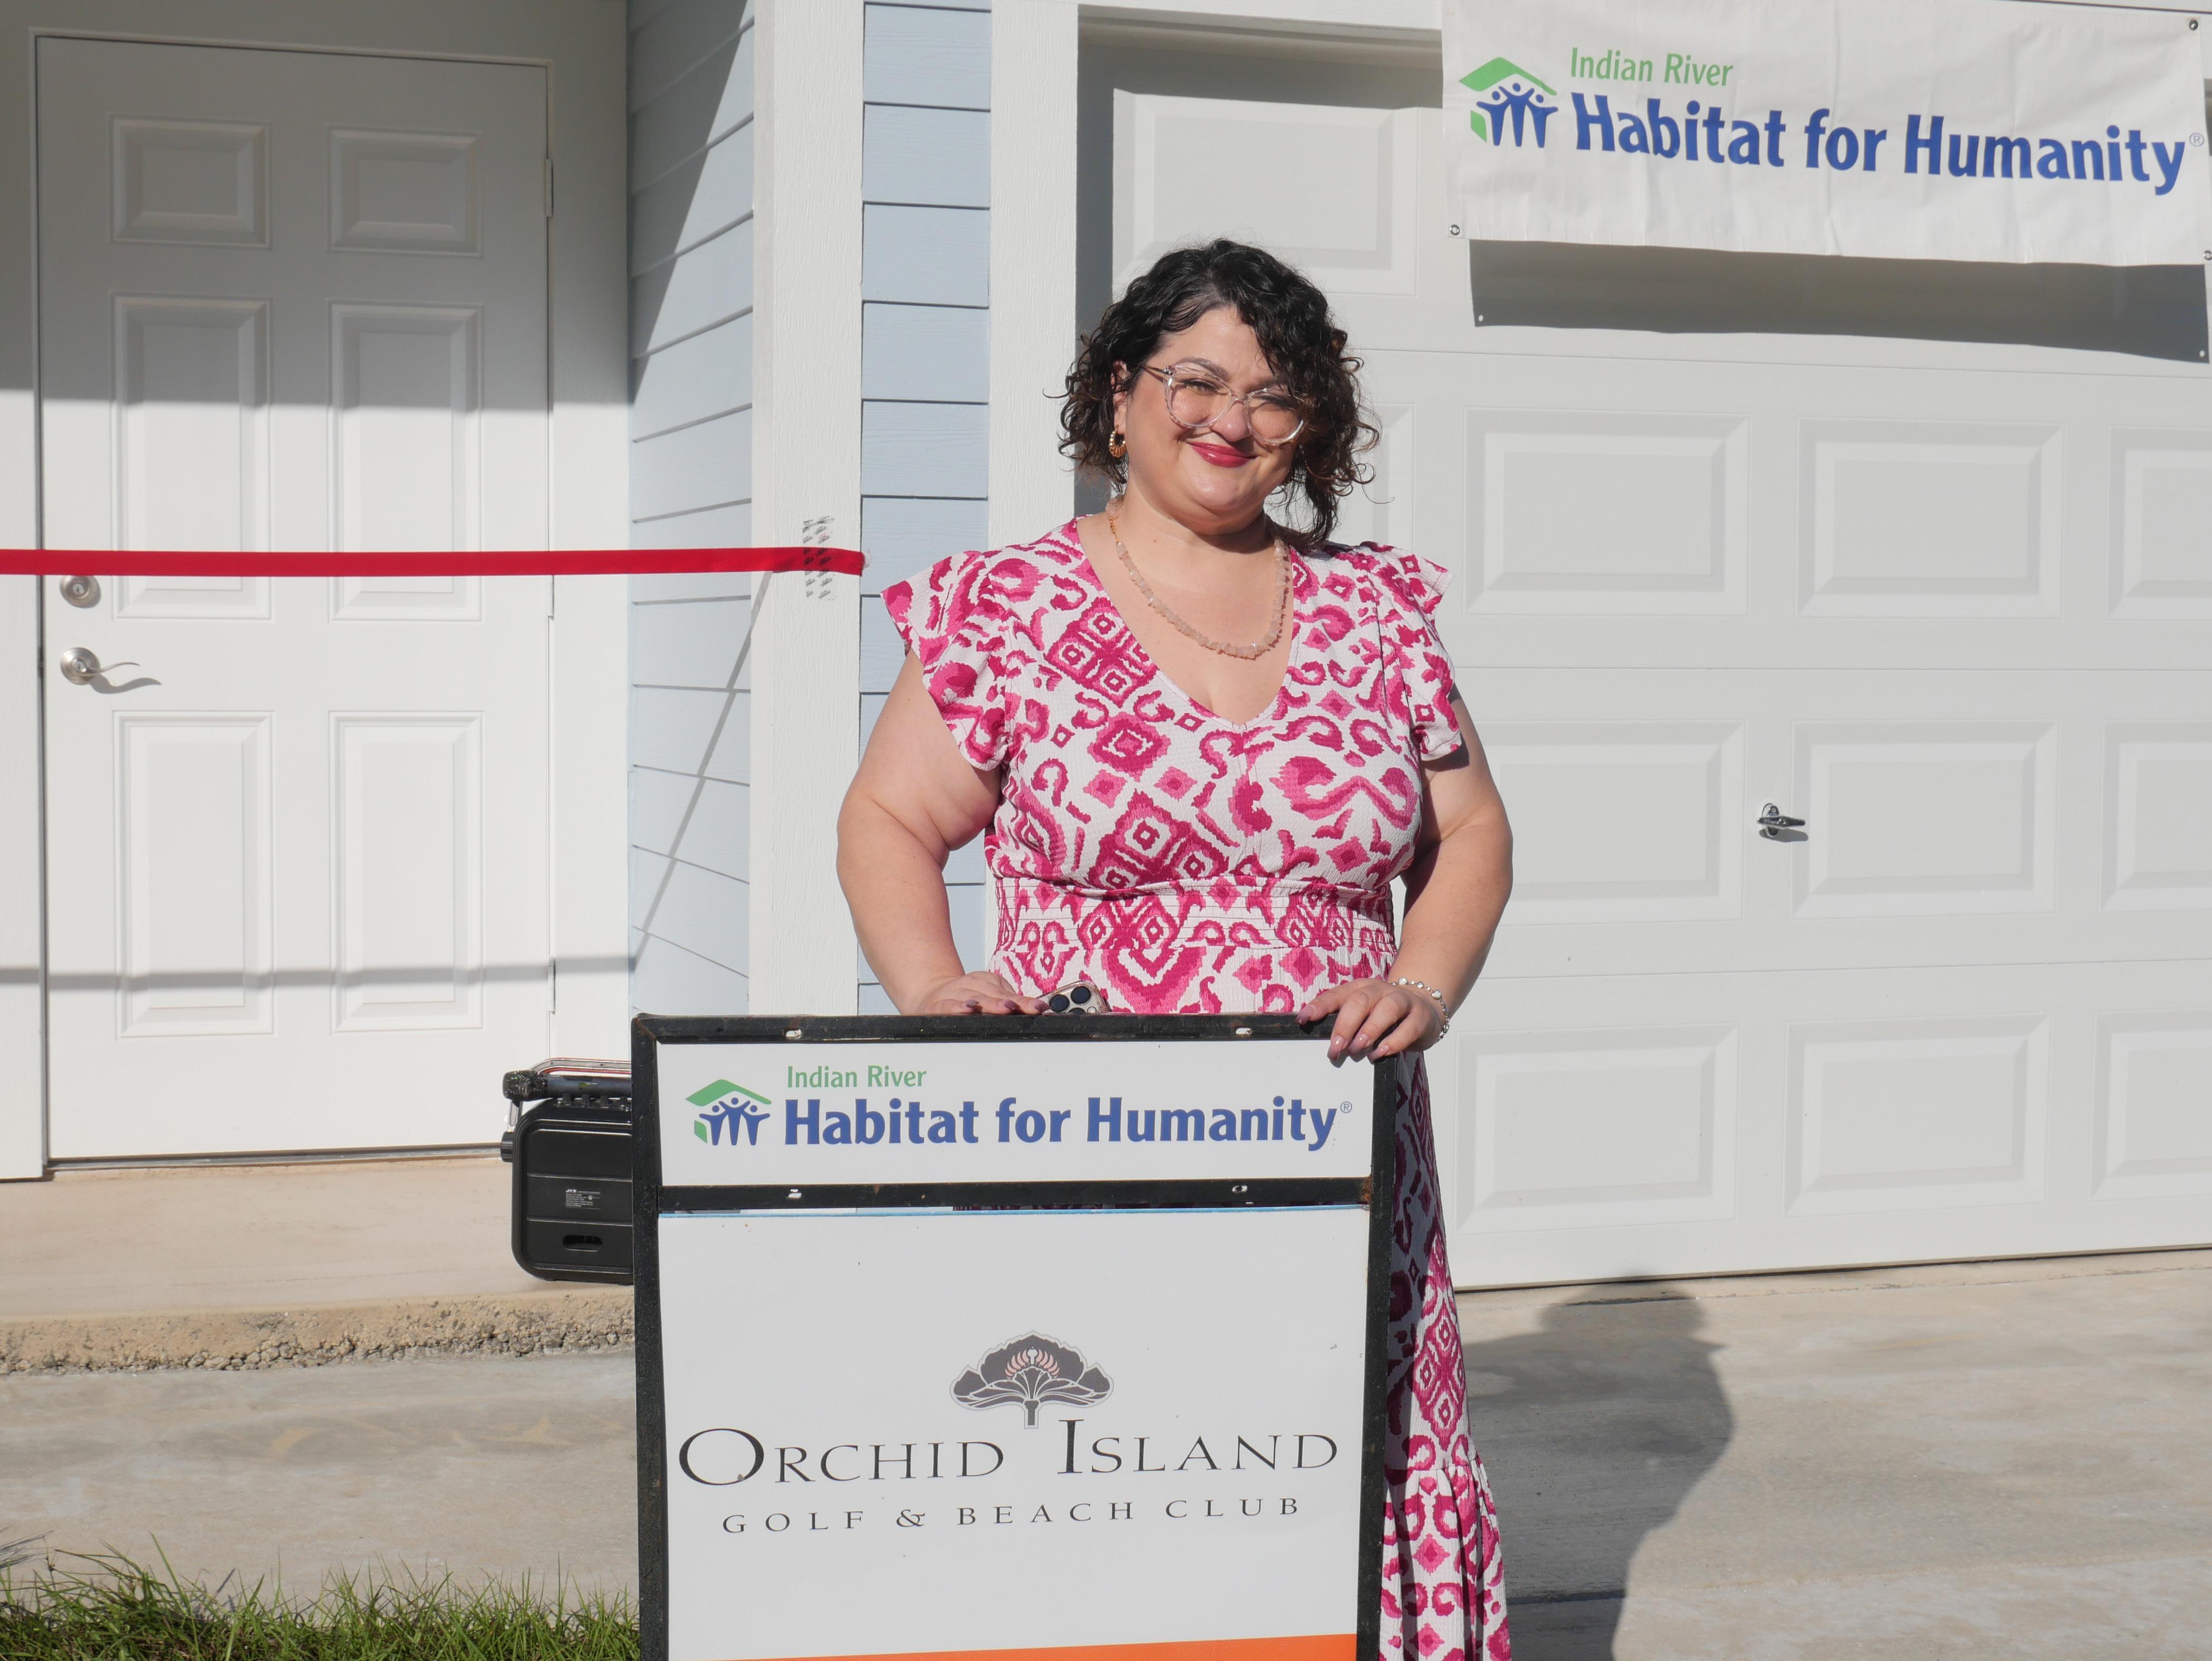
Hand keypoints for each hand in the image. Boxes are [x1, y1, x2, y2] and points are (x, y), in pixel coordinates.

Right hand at [912, 972, 1044, 1015]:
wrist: (929, 994)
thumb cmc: (965, 1000)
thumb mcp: (987, 997)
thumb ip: (1008, 1003)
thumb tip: (1036, 1010)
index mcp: (985, 982)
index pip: (1007, 992)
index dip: (1023, 1001)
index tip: (1038, 1007)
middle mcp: (970, 985)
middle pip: (993, 994)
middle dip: (1009, 1002)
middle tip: (1024, 1008)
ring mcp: (953, 994)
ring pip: (974, 998)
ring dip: (989, 1003)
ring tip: (1005, 1008)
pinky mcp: (937, 1005)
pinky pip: (948, 1006)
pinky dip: (958, 1008)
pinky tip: (968, 1009)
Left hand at [1298, 978, 1444, 1060]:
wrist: (1425, 1009)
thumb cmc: (1385, 1016)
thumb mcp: (1364, 1015)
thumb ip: (1346, 1024)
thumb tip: (1326, 1045)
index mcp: (1361, 988)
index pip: (1337, 994)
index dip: (1319, 1006)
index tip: (1303, 1020)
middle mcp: (1380, 991)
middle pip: (1360, 1001)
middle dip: (1345, 1025)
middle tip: (1335, 1048)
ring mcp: (1403, 1001)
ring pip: (1386, 1009)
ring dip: (1369, 1030)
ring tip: (1357, 1050)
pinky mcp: (1421, 1016)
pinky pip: (1408, 1027)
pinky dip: (1393, 1042)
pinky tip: (1380, 1053)